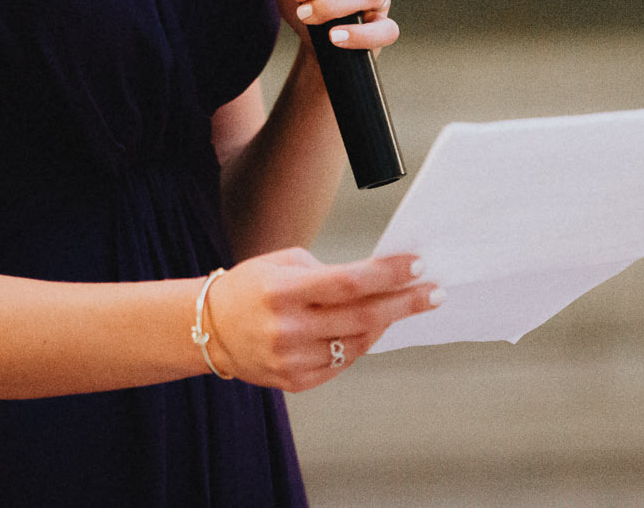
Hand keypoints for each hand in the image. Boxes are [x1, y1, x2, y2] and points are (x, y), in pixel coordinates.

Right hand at [204, 248, 440, 390]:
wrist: (208, 329)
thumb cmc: (250, 288)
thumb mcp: (283, 263)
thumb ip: (328, 273)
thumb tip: (376, 280)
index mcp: (284, 291)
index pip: (349, 282)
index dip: (388, 274)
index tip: (416, 264)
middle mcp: (288, 328)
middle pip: (363, 316)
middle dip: (405, 303)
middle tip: (434, 292)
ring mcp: (292, 359)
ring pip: (358, 343)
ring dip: (385, 323)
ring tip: (402, 306)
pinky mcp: (294, 381)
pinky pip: (342, 364)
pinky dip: (359, 344)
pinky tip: (369, 328)